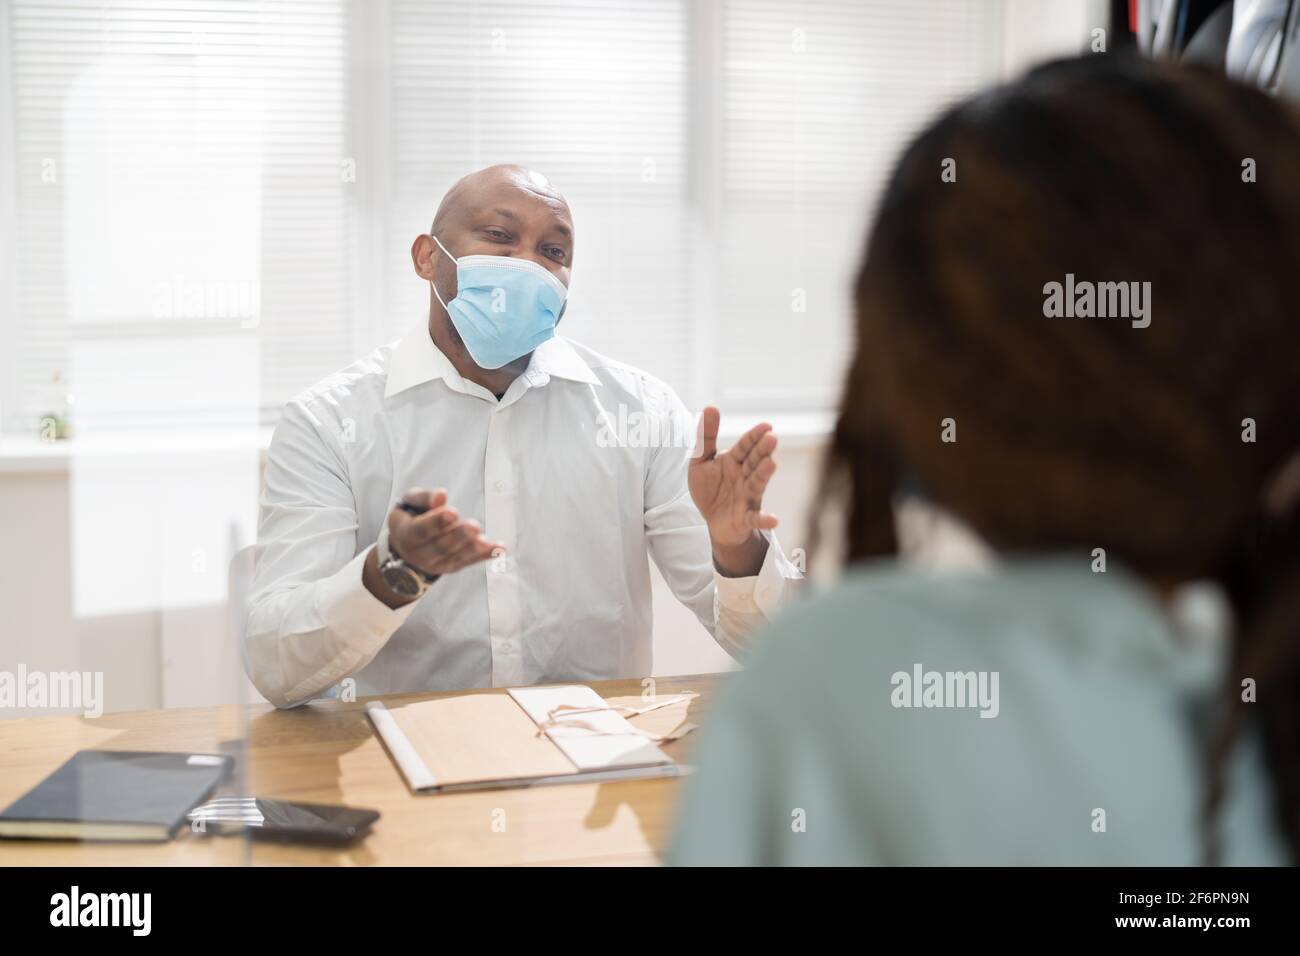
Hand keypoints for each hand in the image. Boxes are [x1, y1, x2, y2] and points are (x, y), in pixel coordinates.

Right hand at [388, 487, 503, 577]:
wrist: (407, 549)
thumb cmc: (411, 517)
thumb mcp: (410, 502)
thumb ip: (424, 498)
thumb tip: (442, 494)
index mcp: (407, 535)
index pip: (422, 530)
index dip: (437, 522)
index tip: (453, 512)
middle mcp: (422, 554)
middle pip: (441, 546)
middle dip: (459, 536)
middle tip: (473, 526)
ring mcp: (438, 564)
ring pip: (457, 557)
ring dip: (473, 549)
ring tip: (486, 541)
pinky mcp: (454, 567)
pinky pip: (471, 561)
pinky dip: (486, 556)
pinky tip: (500, 549)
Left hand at [688, 407, 778, 571]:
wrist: (714, 521)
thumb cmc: (710, 489)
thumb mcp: (700, 462)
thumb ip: (705, 437)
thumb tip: (711, 407)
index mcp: (734, 461)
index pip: (745, 446)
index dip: (754, 436)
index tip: (766, 426)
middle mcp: (745, 477)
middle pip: (754, 461)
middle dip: (762, 450)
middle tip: (771, 438)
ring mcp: (748, 497)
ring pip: (757, 484)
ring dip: (763, 475)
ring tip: (770, 465)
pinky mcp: (746, 518)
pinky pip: (755, 518)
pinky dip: (764, 519)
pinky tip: (774, 519)